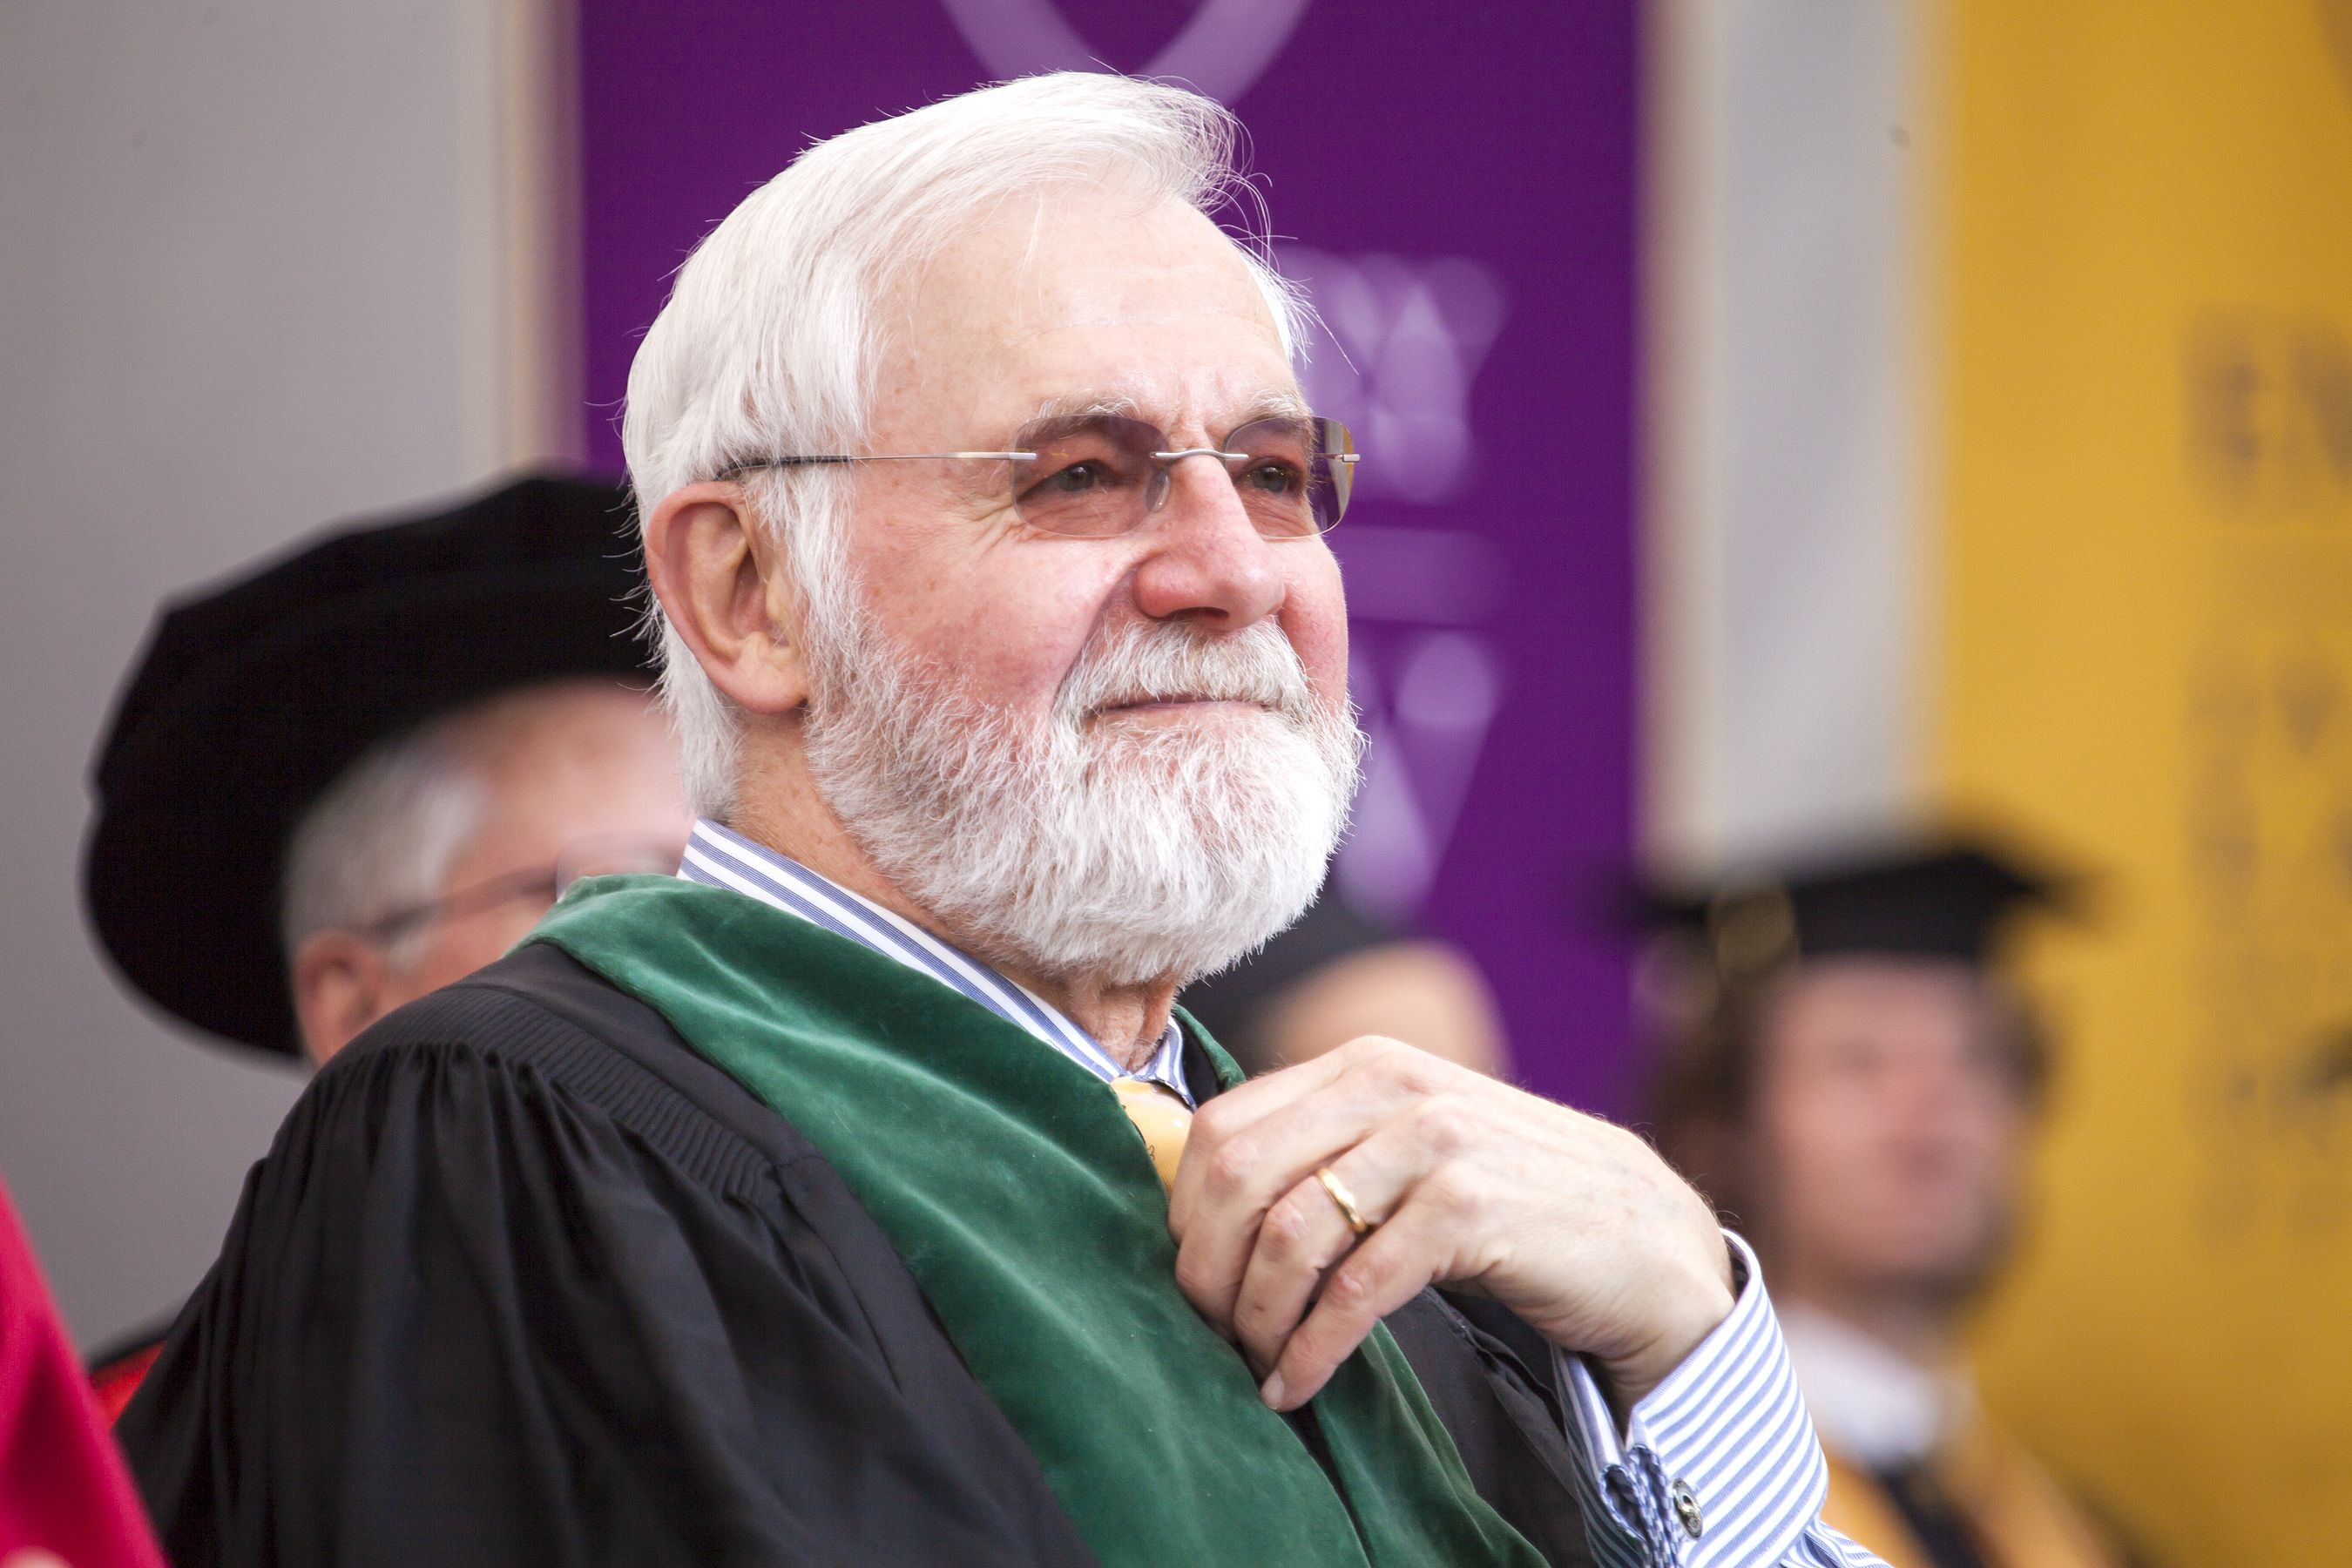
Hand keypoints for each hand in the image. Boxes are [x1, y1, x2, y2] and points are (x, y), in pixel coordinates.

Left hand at [1166, 1036, 1734, 1413]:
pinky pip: (1356, 1288)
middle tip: (1207, 1330)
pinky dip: (1312, 1347)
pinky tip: (1295, 1383)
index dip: (1186, 1212)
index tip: (1190, 1275)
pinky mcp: (1470, 1206)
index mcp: (1362, 1063)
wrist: (1643, 1237)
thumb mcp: (1410, 1148)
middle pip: (1238, 1176)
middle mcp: (1392, 1083)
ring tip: (1254, 1361)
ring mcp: (1434, 1139)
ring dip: (1255, 1316)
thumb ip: (1328, 1152)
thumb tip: (1207, 1210)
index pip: (1223, 1124)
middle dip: (1206, 1268)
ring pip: (1289, 1233)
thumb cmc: (1511, 1202)